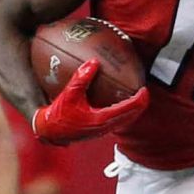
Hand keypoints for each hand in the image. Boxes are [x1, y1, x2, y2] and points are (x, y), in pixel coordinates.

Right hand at [32, 58, 149, 144]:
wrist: (48, 132)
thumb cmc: (58, 114)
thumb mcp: (68, 94)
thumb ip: (81, 78)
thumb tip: (94, 61)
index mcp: (102, 119)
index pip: (128, 108)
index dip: (140, 99)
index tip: (145, 88)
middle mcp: (105, 127)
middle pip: (132, 116)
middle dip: (141, 104)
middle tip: (145, 90)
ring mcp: (103, 131)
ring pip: (126, 120)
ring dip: (134, 109)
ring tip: (138, 96)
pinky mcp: (99, 131)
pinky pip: (118, 121)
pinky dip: (124, 112)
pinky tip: (122, 102)